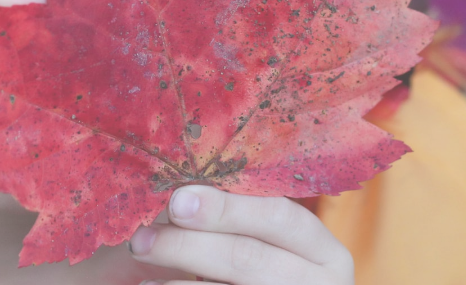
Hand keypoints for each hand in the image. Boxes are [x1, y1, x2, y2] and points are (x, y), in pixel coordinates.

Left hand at [127, 185, 353, 284]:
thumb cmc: (265, 266)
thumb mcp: (268, 241)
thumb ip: (238, 215)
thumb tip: (181, 189)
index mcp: (324, 251)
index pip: (280, 217)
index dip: (227, 208)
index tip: (177, 200)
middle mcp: (319, 284)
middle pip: (249, 258)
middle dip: (188, 244)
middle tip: (141, 238)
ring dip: (176, 280)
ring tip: (141, 261)